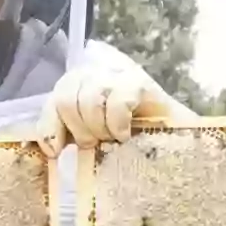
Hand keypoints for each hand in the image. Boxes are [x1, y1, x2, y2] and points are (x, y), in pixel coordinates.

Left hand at [37, 64, 190, 156]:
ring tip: (114, 140)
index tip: (57, 151)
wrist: (176, 147)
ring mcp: (119, 74)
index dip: (50, 126)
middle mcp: (97, 73)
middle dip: (80, 129)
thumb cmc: (134, 146)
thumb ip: (71, 135)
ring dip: (99, 128)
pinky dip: (117, 123)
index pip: (54, 98)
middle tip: (99, 143)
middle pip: (66, 97)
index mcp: (81, 87)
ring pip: (88, 98)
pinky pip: (117, 100)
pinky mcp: (140, 82)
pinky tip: (125, 135)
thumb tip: (49, 147)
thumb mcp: (96, 141)